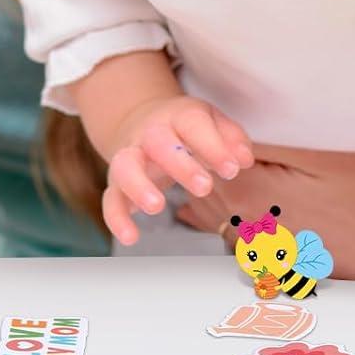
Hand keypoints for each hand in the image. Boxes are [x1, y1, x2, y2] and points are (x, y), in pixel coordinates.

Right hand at [103, 95, 253, 246]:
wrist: (141, 122)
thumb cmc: (186, 129)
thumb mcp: (211, 123)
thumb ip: (231, 138)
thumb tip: (243, 159)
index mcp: (179, 116)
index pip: (193, 123)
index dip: (213, 146)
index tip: (232, 169)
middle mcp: (150, 133)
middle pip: (158, 142)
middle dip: (180, 165)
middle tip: (205, 188)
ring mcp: (131, 156)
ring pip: (125, 166)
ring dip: (139, 186)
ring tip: (157, 207)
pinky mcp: (117, 183)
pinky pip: (110, 198)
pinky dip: (116, 218)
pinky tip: (130, 238)